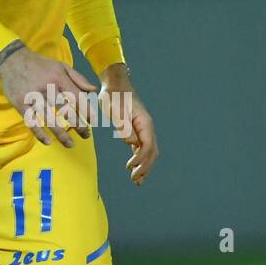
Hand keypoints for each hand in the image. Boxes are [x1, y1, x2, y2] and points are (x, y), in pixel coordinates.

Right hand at [0, 44, 96, 146]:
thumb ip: (78, 78)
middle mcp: (46, 88)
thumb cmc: (40, 65)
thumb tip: (93, 90)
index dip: (86, 111)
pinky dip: (39, 133)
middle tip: (86, 135)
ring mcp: (32, 97)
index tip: (93, 121)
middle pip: (65, 110)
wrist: (12, 59)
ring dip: (62, 134)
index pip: (76, 97)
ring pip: (49, 119)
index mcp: (58, 78)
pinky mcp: (20, 104)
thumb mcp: (61, 66)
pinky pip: (31, 121)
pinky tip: (48, 142)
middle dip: (78, 125)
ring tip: (71, 144)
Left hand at [98, 63, 158, 185]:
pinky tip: (135, 168)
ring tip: (137, 180)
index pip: (147, 146)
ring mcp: (143, 129)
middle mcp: (147, 127)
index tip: (129, 167)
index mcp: (144, 122)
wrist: (114, 83)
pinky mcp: (137, 130)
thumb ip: (123, 125)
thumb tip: (132, 142)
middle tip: (134, 180)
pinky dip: (140, 159)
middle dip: (145, 167)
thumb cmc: (113, 95)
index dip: (140, 159)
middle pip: (152, 152)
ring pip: (149, 152)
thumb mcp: (115, 109)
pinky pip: (143, 148)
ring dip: (144, 166)